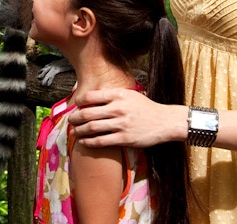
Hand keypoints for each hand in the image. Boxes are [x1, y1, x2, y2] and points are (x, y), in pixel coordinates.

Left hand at [67, 87, 183, 148]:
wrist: (165, 122)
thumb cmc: (145, 107)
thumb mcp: (129, 94)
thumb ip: (111, 95)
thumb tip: (89, 95)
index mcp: (119, 95)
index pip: (90, 96)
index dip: (79, 102)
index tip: (76, 106)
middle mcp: (119, 109)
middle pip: (88, 113)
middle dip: (75, 118)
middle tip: (70, 120)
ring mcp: (122, 124)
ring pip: (92, 128)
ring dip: (79, 130)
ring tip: (74, 131)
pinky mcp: (125, 138)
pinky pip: (102, 141)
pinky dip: (89, 142)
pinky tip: (84, 142)